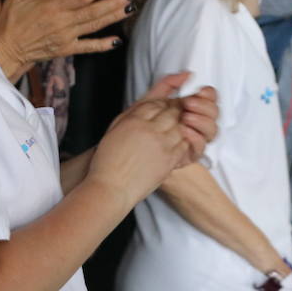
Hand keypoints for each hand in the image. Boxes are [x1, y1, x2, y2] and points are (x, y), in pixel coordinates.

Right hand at [0, 0, 132, 80]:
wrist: (6, 49)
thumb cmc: (11, 20)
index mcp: (52, 7)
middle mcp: (62, 23)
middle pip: (94, 11)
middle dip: (114, 1)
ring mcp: (66, 37)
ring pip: (95, 26)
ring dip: (114, 16)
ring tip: (130, 7)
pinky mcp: (66, 49)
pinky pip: (88, 47)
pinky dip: (103, 45)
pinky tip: (117, 40)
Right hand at [88, 81, 193, 199]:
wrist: (111, 187)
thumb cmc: (107, 165)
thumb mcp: (113, 132)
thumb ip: (129, 119)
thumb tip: (141, 112)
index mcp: (133, 121)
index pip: (155, 103)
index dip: (162, 104)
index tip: (164, 108)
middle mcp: (149, 129)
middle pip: (171, 112)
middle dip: (174, 113)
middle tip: (175, 116)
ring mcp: (161, 144)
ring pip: (180, 126)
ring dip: (180, 127)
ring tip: (176, 132)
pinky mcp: (169, 159)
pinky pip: (184, 144)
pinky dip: (183, 142)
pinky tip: (177, 145)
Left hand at [137, 73, 219, 163]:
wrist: (129, 148)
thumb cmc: (139, 126)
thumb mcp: (150, 100)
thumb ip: (168, 84)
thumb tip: (186, 74)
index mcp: (190, 109)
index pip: (210, 99)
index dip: (209, 94)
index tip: (200, 91)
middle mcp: (196, 124)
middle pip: (214, 113)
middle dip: (204, 106)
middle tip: (189, 103)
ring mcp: (194, 139)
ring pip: (212, 130)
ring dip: (202, 120)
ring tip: (186, 117)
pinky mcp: (190, 154)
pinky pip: (202, 147)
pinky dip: (196, 137)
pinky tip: (185, 130)